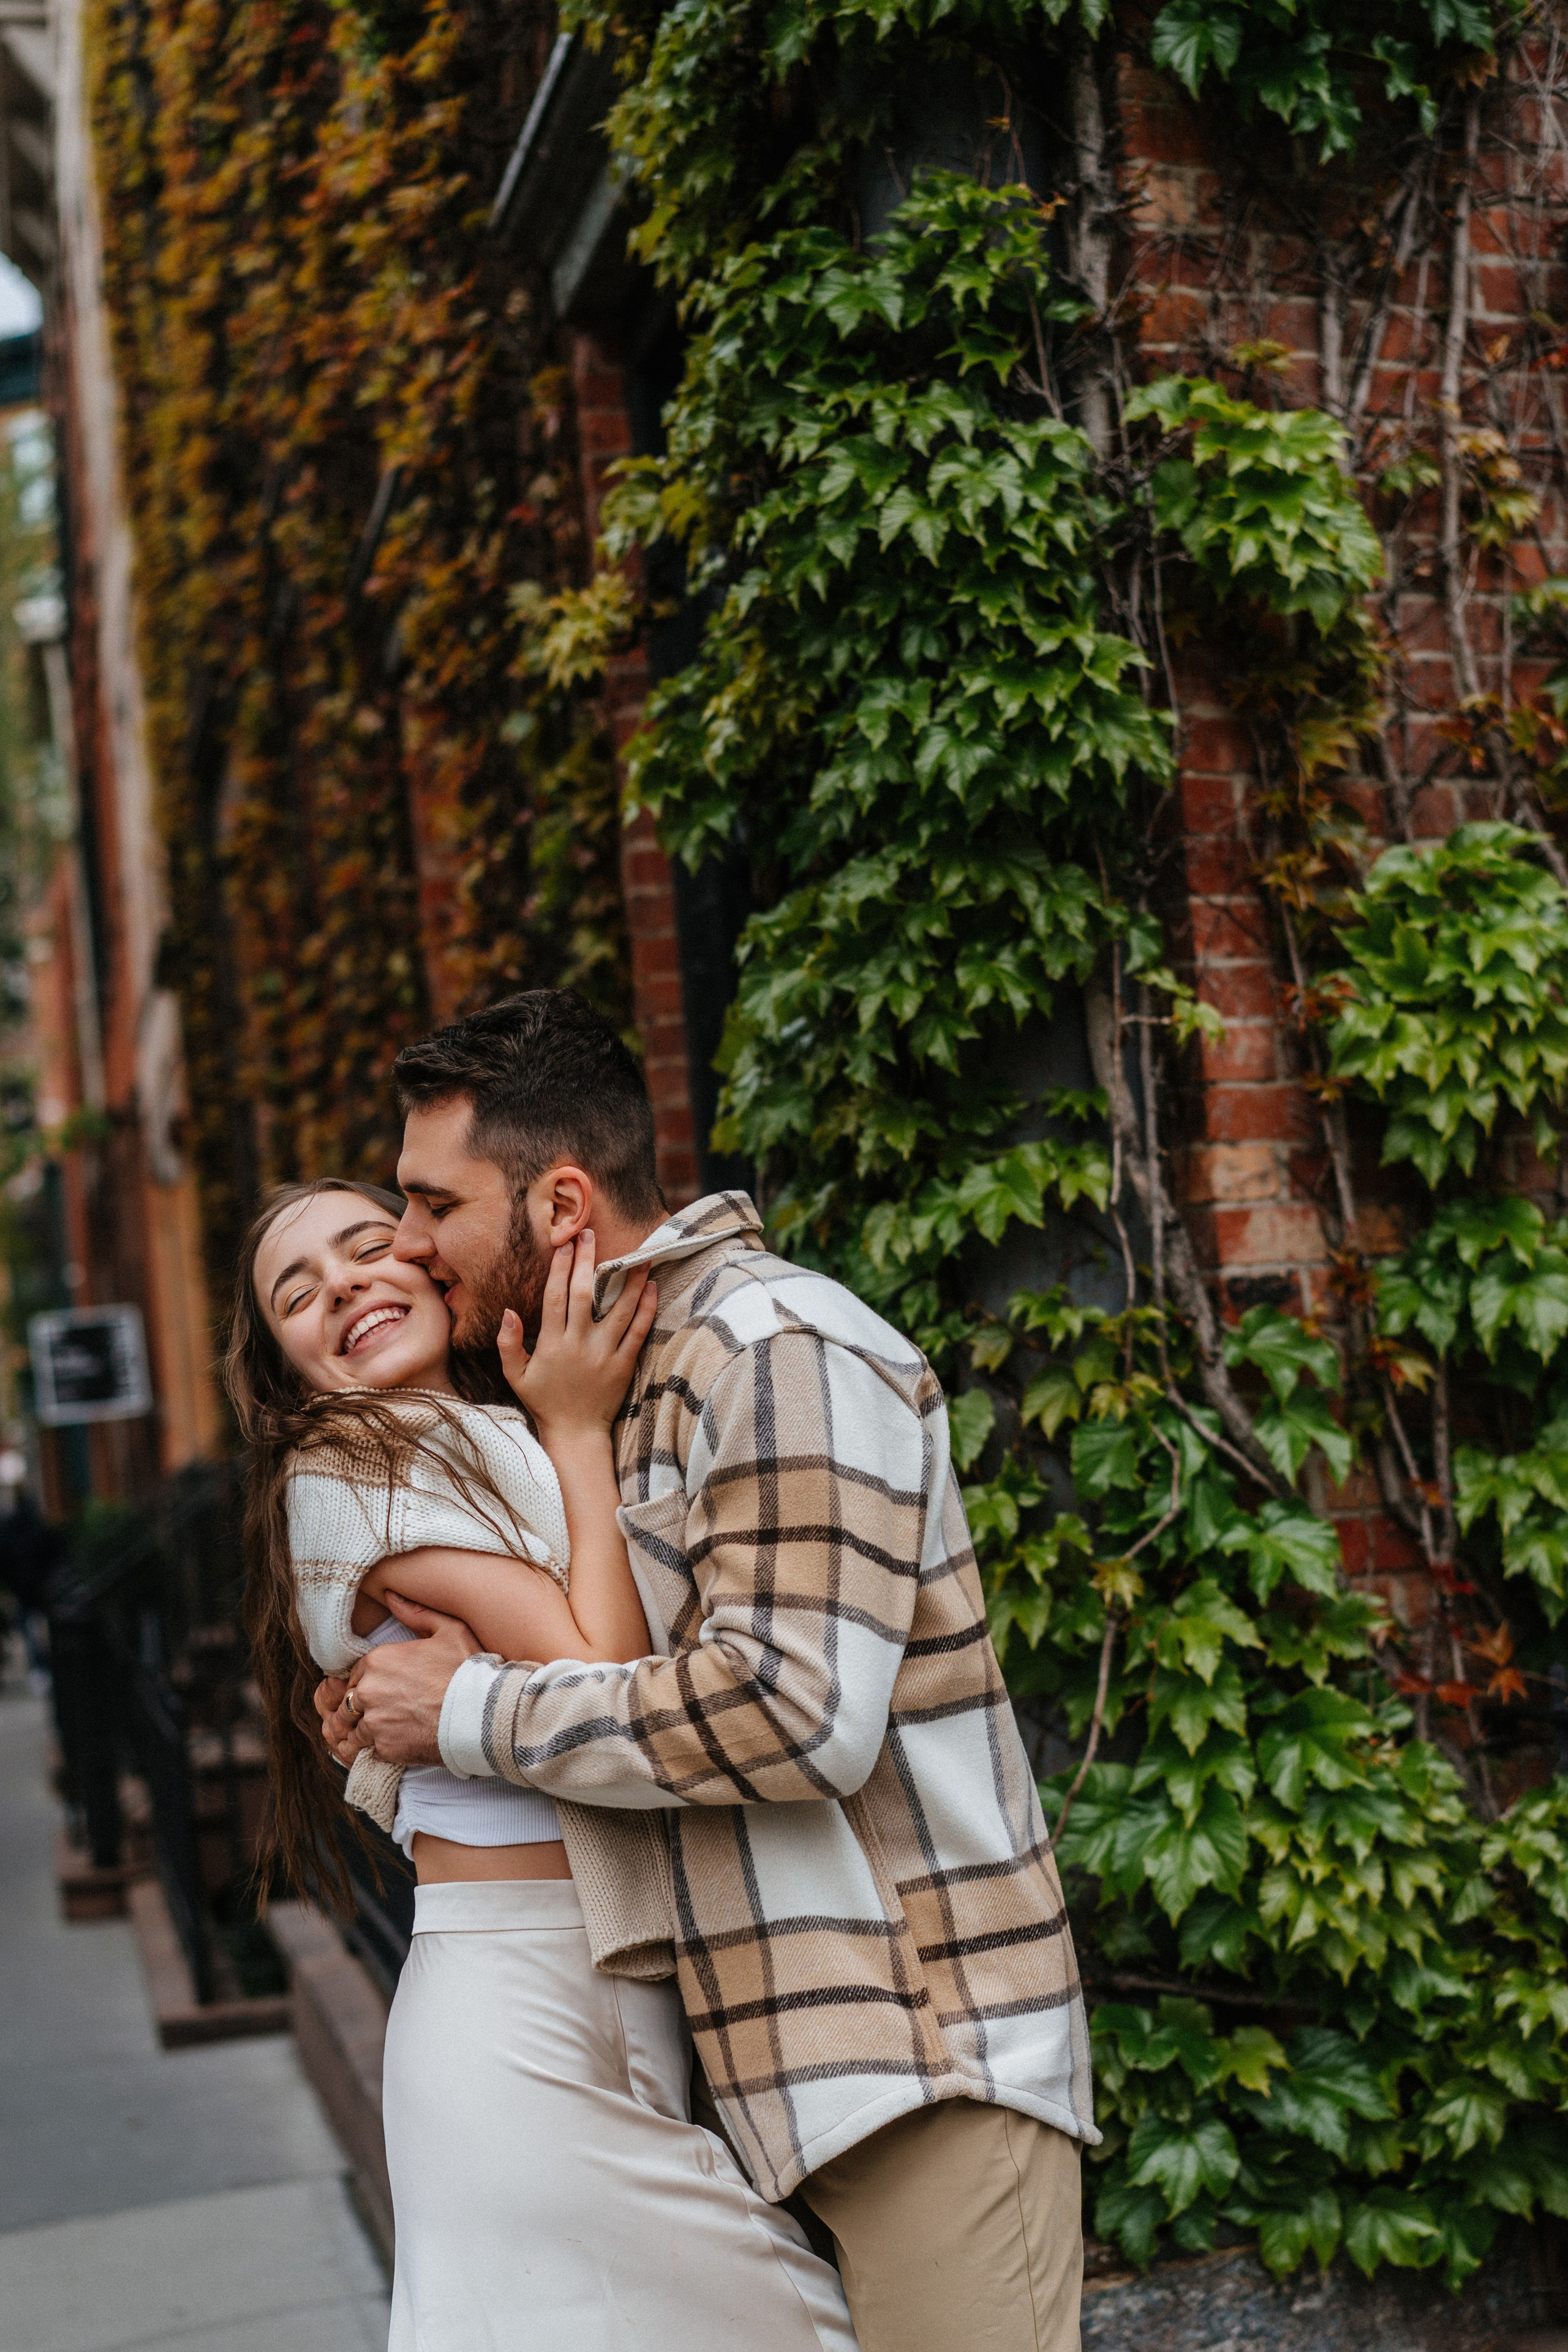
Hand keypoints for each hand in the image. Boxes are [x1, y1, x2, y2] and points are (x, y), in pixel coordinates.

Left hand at [316, 1594, 480, 1767]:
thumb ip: (415, 1613)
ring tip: (392, 1730)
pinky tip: (399, 1743)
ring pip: (355, 1729)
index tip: (388, 1689)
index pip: (354, 1675)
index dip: (369, 1682)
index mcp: (377, 1660)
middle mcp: (368, 1691)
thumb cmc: (468, 1669)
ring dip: (368, 1730)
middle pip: (349, 1703)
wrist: (482, 1713)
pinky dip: (380, 1749)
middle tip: (389, 1711)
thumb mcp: (449, 1630)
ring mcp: (374, 1722)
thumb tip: (389, 1595)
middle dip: (362, 1707)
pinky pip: (369, 1750)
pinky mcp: (384, 1749)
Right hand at [498, 1229, 656, 1445]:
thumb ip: (508, 1343)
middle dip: (587, 1261)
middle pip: (584, 1294)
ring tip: (637, 1254)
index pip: (555, 1297)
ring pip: (619, 1309)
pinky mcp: (624, 1364)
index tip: (564, 1244)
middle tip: (589, 1234)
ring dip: (629, 1280)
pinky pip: (639, 1332)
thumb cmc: (544, 1401)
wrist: (575, 1434)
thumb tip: (508, 1310)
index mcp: (552, 1343)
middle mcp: (579, 1344)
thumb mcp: (516, 1375)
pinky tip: (651, 1286)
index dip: (560, 1268)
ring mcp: (604, 1354)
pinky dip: (646, 1308)